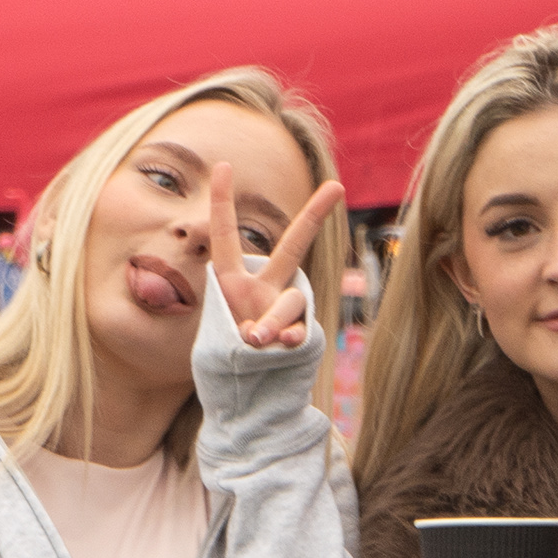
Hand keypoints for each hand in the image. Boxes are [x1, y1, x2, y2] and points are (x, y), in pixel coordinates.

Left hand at [208, 161, 347, 349]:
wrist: (248, 392)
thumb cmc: (228, 360)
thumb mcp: (220, 340)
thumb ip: (246, 331)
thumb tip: (272, 336)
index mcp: (232, 280)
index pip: (226, 235)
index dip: (222, 201)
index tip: (223, 164)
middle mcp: (264, 287)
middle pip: (293, 247)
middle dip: (314, 216)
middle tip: (337, 186)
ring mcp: (284, 309)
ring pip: (290, 301)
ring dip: (272, 321)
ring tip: (257, 340)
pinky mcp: (300, 332)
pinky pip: (300, 328)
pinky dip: (289, 339)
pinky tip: (282, 348)